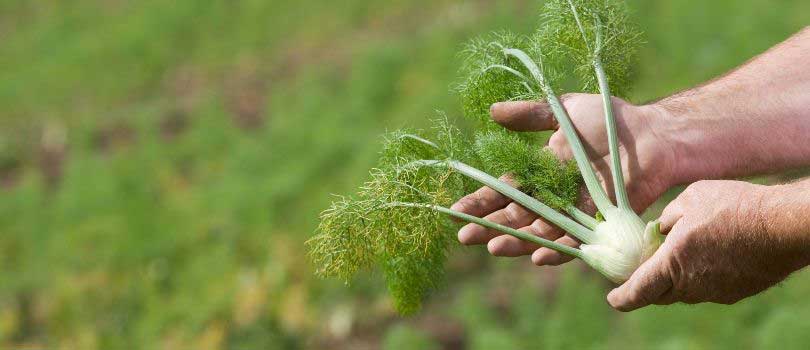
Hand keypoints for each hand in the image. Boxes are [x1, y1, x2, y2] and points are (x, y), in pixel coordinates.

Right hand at [451, 93, 678, 264]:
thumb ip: (530, 115)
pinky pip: (576, 240)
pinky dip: (557, 250)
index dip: (480, 201)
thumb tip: (491, 111)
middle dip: (488, 226)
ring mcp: (574, 211)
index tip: (455, 211)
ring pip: (539, 231)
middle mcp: (553, 196)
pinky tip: (539, 257)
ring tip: (494, 248)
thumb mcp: (563, 110)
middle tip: (464, 237)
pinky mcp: (598, 222)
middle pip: (515, 215)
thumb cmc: (609, 120)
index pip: (503, 190)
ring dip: (516, 241)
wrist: (652, 134)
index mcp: (539, 172)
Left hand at [607, 180, 809, 310]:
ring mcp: (714, 292)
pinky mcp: (734, 293)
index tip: (612, 299)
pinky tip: (708, 255)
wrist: (784, 224)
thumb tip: (658, 230)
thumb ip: (667, 219)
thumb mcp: (690, 199)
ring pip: (684, 292)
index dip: (622, 297)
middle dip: (647, 285)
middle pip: (659, 294)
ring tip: (680, 254)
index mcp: (673, 262)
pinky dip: (699, 277)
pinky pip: (707, 289)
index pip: (638, 291)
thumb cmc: (735, 206)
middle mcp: (691, 284)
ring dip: (675, 279)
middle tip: (642, 270)